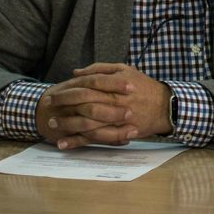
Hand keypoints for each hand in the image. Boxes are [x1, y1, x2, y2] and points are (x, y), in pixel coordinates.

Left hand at [36, 63, 168, 149]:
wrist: (165, 107)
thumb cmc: (143, 87)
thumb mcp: (126, 70)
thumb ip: (101, 69)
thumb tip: (76, 72)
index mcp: (116, 84)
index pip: (87, 85)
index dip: (68, 89)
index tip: (54, 92)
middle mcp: (115, 101)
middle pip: (84, 103)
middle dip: (64, 105)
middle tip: (48, 107)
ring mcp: (116, 118)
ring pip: (87, 122)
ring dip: (66, 124)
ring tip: (51, 124)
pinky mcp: (118, 132)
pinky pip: (94, 139)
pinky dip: (78, 142)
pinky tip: (63, 144)